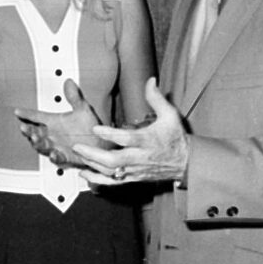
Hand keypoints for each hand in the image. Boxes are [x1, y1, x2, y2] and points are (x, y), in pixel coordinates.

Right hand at [15, 79, 112, 165]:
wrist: (101, 143)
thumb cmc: (90, 127)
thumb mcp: (82, 109)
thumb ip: (74, 97)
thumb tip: (69, 82)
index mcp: (54, 122)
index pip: (37, 117)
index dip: (27, 114)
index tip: (18, 111)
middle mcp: (53, 135)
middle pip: (35, 132)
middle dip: (28, 131)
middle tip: (24, 128)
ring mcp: (57, 146)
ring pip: (42, 146)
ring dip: (38, 143)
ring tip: (35, 138)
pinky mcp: (66, 157)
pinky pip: (58, 158)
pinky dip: (54, 156)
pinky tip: (53, 153)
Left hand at [72, 77, 189, 185]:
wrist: (184, 162)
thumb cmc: (175, 137)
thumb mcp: (170, 115)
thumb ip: (156, 98)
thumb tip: (150, 81)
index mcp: (148, 141)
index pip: (127, 139)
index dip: (111, 135)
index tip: (96, 129)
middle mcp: (140, 157)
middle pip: (115, 160)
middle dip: (94, 155)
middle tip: (78, 146)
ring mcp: (136, 170)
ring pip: (112, 172)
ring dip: (93, 165)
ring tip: (78, 154)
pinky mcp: (133, 178)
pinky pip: (114, 182)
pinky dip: (97, 180)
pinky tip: (85, 173)